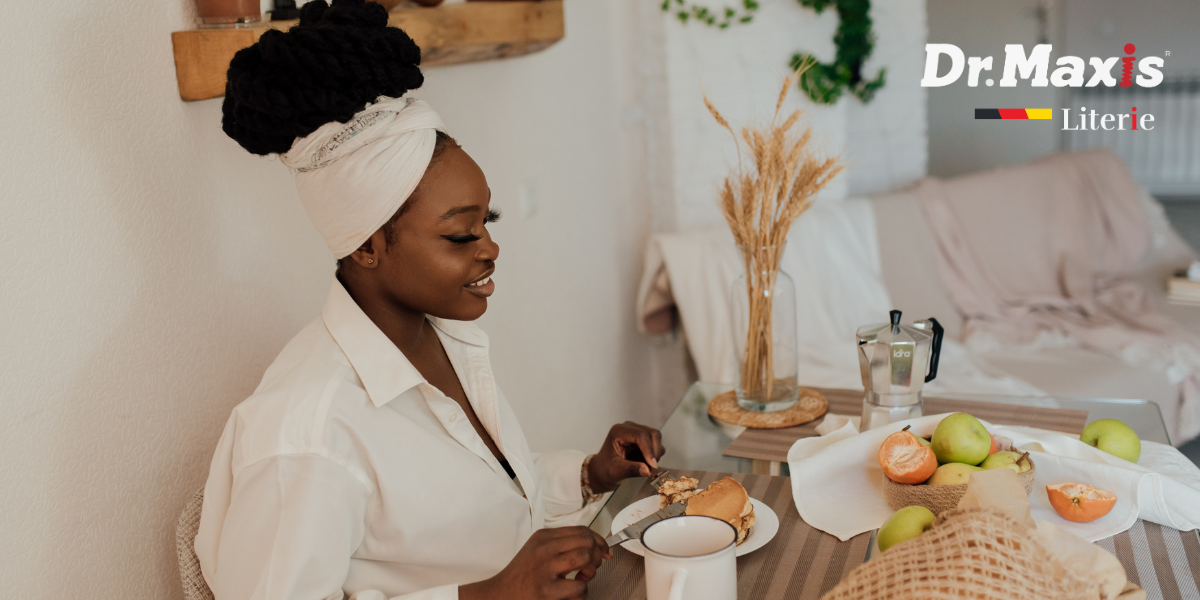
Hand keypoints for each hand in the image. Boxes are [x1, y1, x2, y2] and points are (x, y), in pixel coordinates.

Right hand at [460, 527, 610, 599]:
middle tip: (593, 566)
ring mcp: (546, 569)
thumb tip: (595, 545)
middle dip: (598, 554)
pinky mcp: (547, 591)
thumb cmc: (522, 575)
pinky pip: (580, 587)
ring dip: (591, 571)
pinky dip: (582, 593)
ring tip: (582, 578)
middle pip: (587, 541)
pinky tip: (571, 593)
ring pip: (586, 558)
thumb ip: (561, 544)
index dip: (599, 540)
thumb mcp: (537, 549)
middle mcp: (545, 549)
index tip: (605, 550)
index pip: (582, 530)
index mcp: (544, 537)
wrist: (500, 595)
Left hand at [587, 421, 665, 493]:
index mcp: (619, 432)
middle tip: (652, 467)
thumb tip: (647, 470)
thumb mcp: (615, 472)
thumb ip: (631, 470)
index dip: (649, 450)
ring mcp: (637, 431)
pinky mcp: (643, 438)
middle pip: (652, 433)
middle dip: (655, 451)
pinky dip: (655, 454)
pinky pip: (656, 443)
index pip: (641, 435)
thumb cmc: (605, 469)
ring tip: (648, 466)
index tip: (652, 465)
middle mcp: (629, 428)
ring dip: (656, 453)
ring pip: (656, 437)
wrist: (602, 470)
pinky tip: (647, 463)